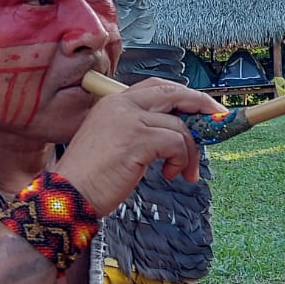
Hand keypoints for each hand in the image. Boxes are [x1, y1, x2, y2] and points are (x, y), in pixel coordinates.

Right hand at [58, 79, 226, 216]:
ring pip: (179, 124)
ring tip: (184, 171)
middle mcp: (121, 104)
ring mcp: (129, 119)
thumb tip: (179, 132)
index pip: (158, 86)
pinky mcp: (137, 139)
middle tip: (217, 122)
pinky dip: (181, 159)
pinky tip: (171, 174)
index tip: (203, 110)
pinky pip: (176, 142)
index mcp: (114, 102)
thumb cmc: (90, 177)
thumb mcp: (115, 142)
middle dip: (202, 106)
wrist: (66, 196)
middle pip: (174, 92)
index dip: (185, 96)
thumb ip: (141, 129)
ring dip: (190, 150)